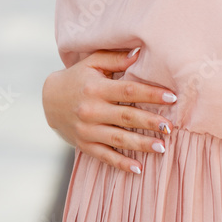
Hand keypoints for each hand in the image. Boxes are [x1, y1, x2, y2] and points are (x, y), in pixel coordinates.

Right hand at [42, 47, 176, 174]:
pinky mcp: (84, 144)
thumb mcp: (92, 62)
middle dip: (150, 122)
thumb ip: (115, 58)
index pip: (128, 91)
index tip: (172, 97)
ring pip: (118, 139)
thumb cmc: (78, 77)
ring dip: (141, 144)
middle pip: (126, 117)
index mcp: (96, 88)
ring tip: (162, 147)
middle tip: (170, 127)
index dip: (151, 94)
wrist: (49, 99)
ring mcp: (86, 130)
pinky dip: (121, 163)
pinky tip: (139, 168)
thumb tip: (140, 52)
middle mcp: (91, 110)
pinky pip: (105, 156)